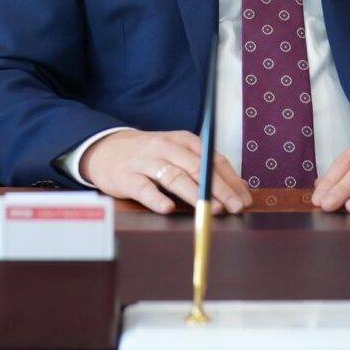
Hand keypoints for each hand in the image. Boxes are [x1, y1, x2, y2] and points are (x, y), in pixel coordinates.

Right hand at [76, 130, 251, 215]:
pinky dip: (156, 198)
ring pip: (174, 177)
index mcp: (183, 141)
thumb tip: (237, 187)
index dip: (231, 180)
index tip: (245, 198)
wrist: (105, 149)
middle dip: (220, 188)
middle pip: (198, 168)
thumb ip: (203, 167)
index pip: (213, 159)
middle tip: (235, 207)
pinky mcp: (127, 177)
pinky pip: (144, 188)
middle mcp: (166, 148)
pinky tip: (168, 208)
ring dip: (195, 194)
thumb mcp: (177, 153)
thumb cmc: (149, 155)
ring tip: (212, 209)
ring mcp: (146, 162)